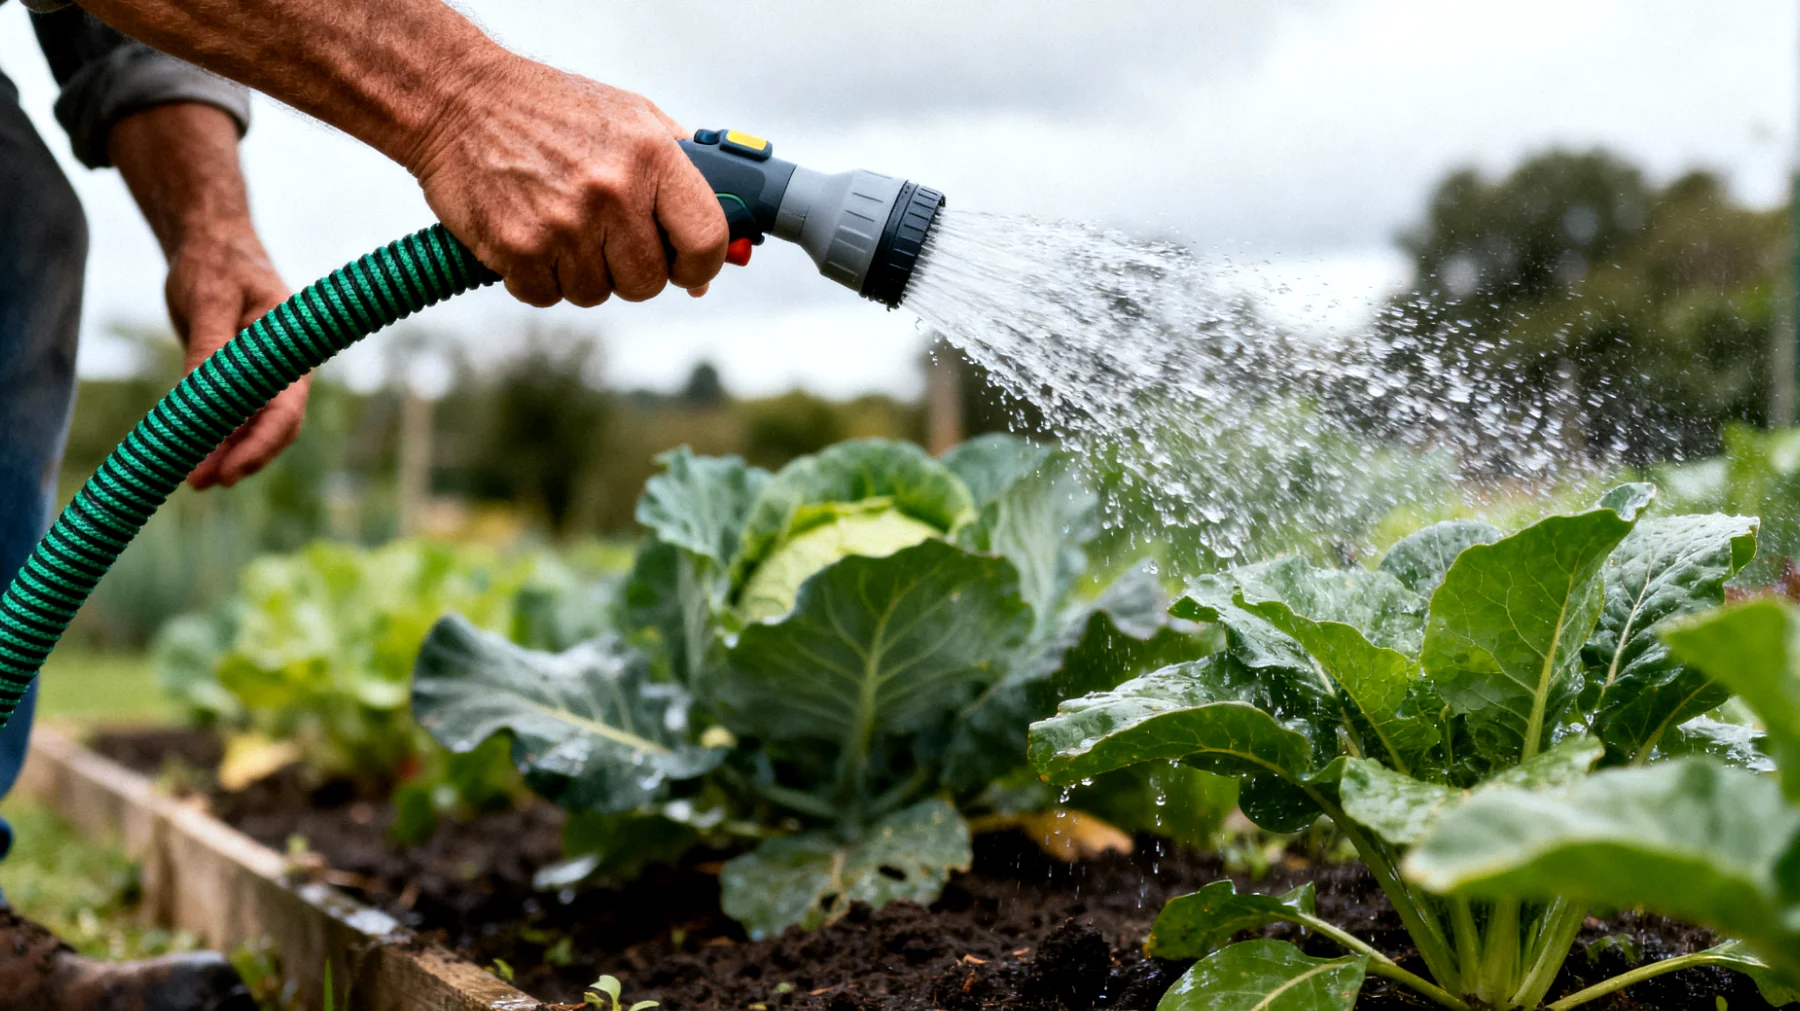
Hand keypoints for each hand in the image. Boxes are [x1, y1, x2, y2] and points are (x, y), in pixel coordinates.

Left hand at [164, 220, 307, 488]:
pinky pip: (229, 415)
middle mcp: (282, 369)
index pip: (286, 411)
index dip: (260, 445)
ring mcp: (261, 376)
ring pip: (249, 427)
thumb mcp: (210, 302)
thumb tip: (199, 398)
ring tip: (190, 479)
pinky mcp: (237, 378)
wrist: (210, 243)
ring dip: (223, 453)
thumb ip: (210, 349)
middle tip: (200, 483)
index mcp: (290, 351)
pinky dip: (210, 435)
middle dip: (240, 458)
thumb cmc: (217, 263)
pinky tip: (187, 453)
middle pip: (272, 428)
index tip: (230, 472)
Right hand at [403, 55, 728, 307]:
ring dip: (580, 272)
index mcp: (651, 156)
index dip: (700, 265)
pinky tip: (530, 234)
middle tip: (606, 237)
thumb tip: (709, 268)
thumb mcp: (632, 119)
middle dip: (630, 270)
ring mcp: (564, 223)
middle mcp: (612, 191)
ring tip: (561, 224)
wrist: (459, 99)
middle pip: (648, 282)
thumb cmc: (551, 111)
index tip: (688, 267)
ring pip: (596, 294)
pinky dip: (539, 277)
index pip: (705, 238)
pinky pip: (547, 296)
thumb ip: (681, 182)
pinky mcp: (519, 248)